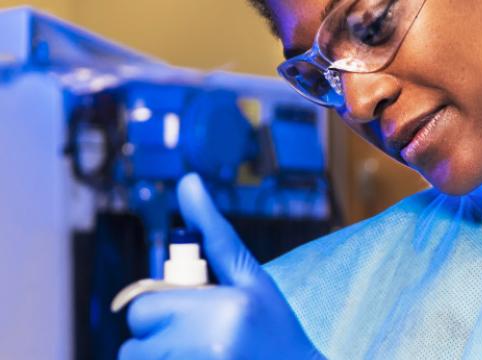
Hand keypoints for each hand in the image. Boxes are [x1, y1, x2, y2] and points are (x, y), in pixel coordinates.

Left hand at [119, 173, 322, 358]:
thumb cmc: (274, 324)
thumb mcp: (249, 277)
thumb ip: (214, 233)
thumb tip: (187, 180)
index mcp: (225, 308)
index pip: (142, 309)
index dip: (160, 311)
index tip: (192, 316)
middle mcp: (211, 345)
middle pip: (134, 344)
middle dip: (157, 339)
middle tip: (197, 340)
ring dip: (160, 358)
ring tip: (201, 354)